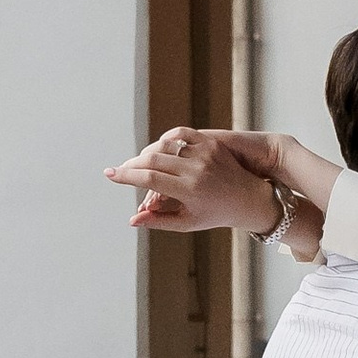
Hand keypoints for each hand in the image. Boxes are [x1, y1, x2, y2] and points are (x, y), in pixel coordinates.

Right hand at [107, 127, 283, 235]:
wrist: (249, 198)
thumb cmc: (215, 214)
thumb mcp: (187, 222)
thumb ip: (158, 220)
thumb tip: (132, 220)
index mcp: (190, 191)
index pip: (149, 179)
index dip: (126, 176)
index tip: (109, 174)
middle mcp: (196, 169)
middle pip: (152, 159)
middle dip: (131, 164)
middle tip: (120, 170)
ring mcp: (205, 153)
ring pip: (164, 145)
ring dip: (147, 153)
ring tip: (139, 164)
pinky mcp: (211, 143)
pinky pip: (181, 134)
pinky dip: (165, 139)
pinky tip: (158, 149)